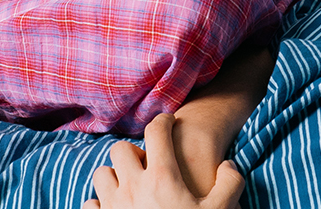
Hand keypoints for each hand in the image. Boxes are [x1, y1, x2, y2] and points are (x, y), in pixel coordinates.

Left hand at [87, 115, 244, 208]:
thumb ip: (230, 183)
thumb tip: (228, 165)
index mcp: (162, 178)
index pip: (156, 131)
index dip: (164, 121)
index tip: (169, 123)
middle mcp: (132, 187)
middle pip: (119, 149)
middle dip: (133, 152)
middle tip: (148, 164)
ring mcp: (113, 207)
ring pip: (101, 174)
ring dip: (114, 177)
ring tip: (131, 187)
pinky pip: (90, 204)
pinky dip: (101, 204)